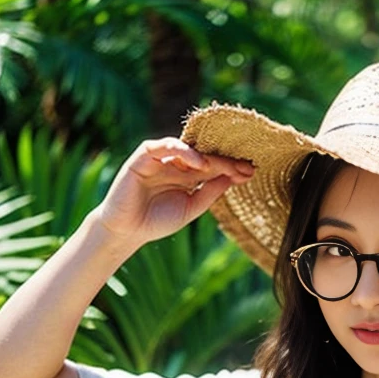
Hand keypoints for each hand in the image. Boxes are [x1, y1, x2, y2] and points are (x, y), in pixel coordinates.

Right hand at [91, 137, 254, 246]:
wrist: (127, 231)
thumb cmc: (157, 222)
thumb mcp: (191, 208)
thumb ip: (209, 193)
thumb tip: (233, 177)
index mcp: (187, 176)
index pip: (213, 167)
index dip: (231, 168)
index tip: (251, 172)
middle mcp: (175, 164)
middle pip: (204, 156)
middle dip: (225, 160)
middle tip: (246, 165)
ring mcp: (160, 158)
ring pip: (187, 148)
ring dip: (207, 155)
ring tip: (224, 165)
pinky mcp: (143, 156)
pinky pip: (164, 146)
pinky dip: (182, 151)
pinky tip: (198, 162)